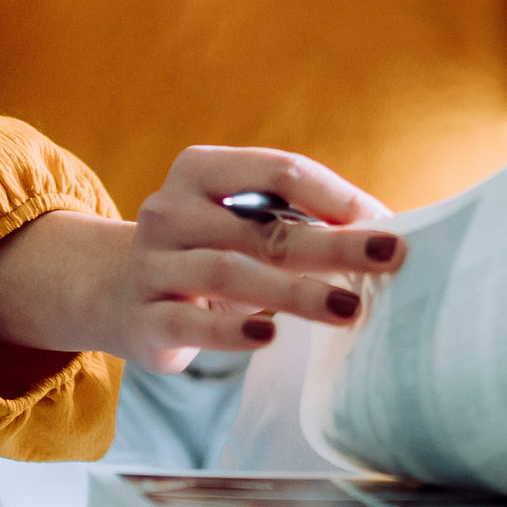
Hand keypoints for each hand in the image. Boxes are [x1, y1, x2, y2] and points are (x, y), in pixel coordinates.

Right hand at [0, 146, 405, 372]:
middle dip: (333, 242)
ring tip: (349, 308)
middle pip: (263, 226)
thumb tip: (384, 230)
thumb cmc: (207, 250)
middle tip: (389, 256)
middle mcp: (170, 211)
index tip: (384, 220)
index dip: (334, 194)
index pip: (277, 170)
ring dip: (295, 292)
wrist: (117, 292)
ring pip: (229, 274)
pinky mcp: (144, 319)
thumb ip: (296, 217)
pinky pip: (190, 324)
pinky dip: (231, 330)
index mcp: (199, 170)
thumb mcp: (239, 220)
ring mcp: (152, 265)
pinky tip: (270, 336)